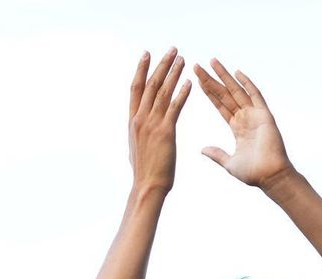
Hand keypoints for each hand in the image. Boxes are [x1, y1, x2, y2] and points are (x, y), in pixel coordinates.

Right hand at [129, 48, 191, 192]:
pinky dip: (182, 93)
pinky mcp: (165, 132)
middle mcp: (140, 119)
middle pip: (150, 84)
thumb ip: (139, 132)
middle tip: (172, 49)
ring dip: (173, 73)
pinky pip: (174, 107)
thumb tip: (138, 127)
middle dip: (161, 65)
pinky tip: (189, 82)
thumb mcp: (136, 146)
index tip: (147, 54)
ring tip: (182, 59)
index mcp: (132, 121)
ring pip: (162, 92)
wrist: (147, 186)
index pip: (135, 88)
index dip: (142, 70)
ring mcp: (151, 124)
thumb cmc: (144, 171)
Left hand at [194, 59, 293, 188]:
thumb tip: (202, 149)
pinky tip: (237, 73)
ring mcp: (255, 115)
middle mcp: (246, 118)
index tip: (197, 80)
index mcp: (237, 128)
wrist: (270, 176)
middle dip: (211, 80)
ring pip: (236, 91)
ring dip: (224, 76)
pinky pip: (255, 96)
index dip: (209, 92)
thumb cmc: (253, 172)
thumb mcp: (229, 163)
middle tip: (197, 65)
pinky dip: (247, 84)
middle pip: (225, 94)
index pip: (220, 105)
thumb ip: (217, 154)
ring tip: (212, 62)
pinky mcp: (264, 115)